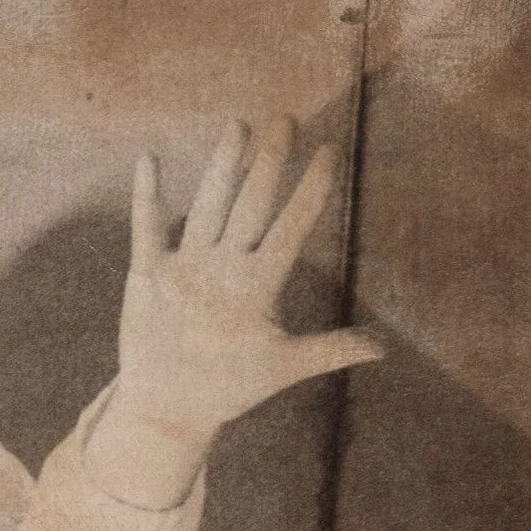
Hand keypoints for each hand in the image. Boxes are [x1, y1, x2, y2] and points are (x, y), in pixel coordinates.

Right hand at [114, 120, 382, 446]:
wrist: (172, 409)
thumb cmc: (229, 388)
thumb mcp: (281, 367)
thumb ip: (328, 350)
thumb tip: (384, 349)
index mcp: (260, 282)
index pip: (291, 226)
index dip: (310, 191)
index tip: (329, 152)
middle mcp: (227, 264)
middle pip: (253, 204)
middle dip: (269, 163)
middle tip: (286, 120)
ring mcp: (189, 266)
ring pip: (209, 206)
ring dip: (221, 168)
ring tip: (237, 125)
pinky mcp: (151, 277)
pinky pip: (149, 230)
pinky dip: (147, 199)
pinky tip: (149, 161)